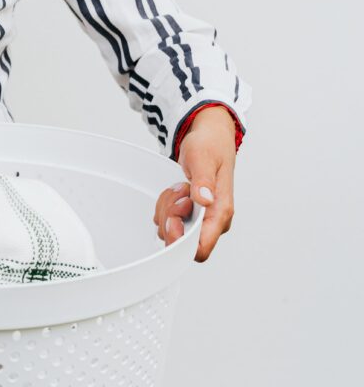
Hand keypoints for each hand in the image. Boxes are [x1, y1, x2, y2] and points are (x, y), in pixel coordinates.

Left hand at [152, 106, 237, 261]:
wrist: (210, 138)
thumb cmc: (210, 147)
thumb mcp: (203, 158)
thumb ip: (203, 180)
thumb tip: (205, 200)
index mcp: (221, 211)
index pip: (201, 248)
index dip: (181, 239)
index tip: (173, 219)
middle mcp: (213, 221)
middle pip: (181, 241)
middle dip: (170, 217)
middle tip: (177, 191)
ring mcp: (201, 219)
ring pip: (171, 231)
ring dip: (166, 208)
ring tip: (179, 186)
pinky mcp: (190, 215)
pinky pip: (167, 221)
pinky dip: (165, 206)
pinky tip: (175, 190)